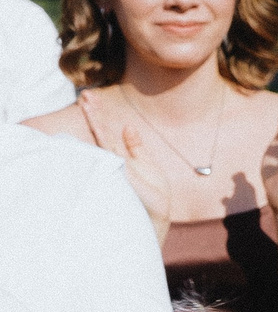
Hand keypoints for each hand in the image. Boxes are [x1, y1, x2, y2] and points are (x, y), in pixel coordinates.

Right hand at [85, 99, 172, 241]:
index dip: (99, 116)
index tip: (91, 98)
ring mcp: (115, 168)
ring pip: (102, 140)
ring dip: (97, 120)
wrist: (157, 217)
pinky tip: (101, 128)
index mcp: (121, 158)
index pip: (106, 133)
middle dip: (94, 114)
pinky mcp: (121, 176)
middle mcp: (114, 161)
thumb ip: (135, 147)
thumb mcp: (147, 166)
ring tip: (88, 101)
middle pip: (101, 132)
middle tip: (86, 94)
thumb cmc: (152, 195)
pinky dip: (104, 141)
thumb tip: (127, 126)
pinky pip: (111, 155)